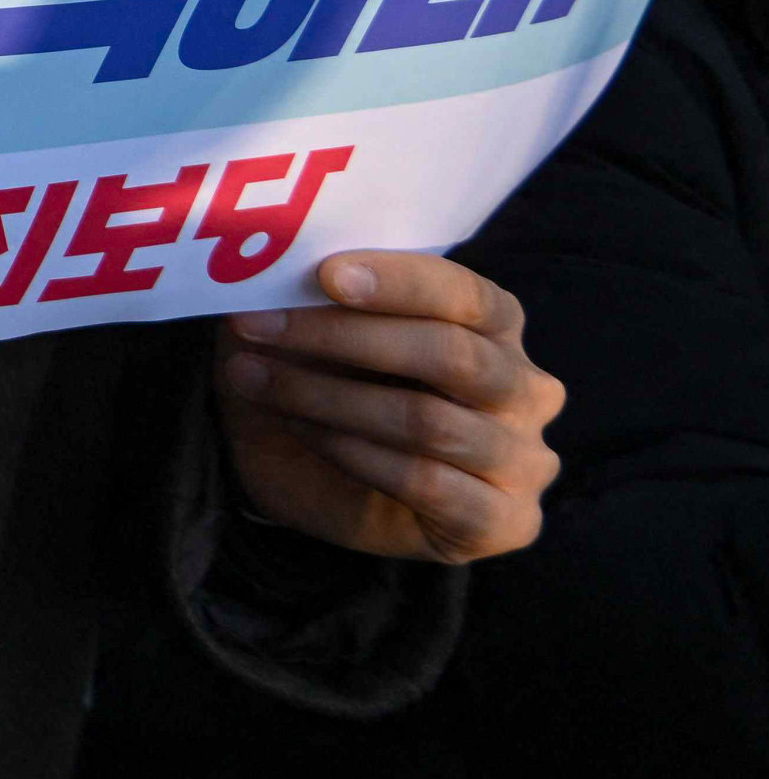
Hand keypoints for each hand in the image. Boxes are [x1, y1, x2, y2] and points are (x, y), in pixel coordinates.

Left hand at [217, 251, 561, 560]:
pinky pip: (426, 481)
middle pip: (451, 355)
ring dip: (326, 397)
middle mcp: (526, 390)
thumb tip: (276, 256)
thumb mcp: (313, 326)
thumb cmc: (324, 380)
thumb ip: (316, 293)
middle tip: (256, 325)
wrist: (309, 476)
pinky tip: (300, 431)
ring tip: (252, 378)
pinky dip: (351, 452)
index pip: (465, 294)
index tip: (326, 273)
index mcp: (497, 326)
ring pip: (428, 421)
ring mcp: (523, 460)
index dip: (398, 281)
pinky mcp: (503, 521)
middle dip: (344, 337)